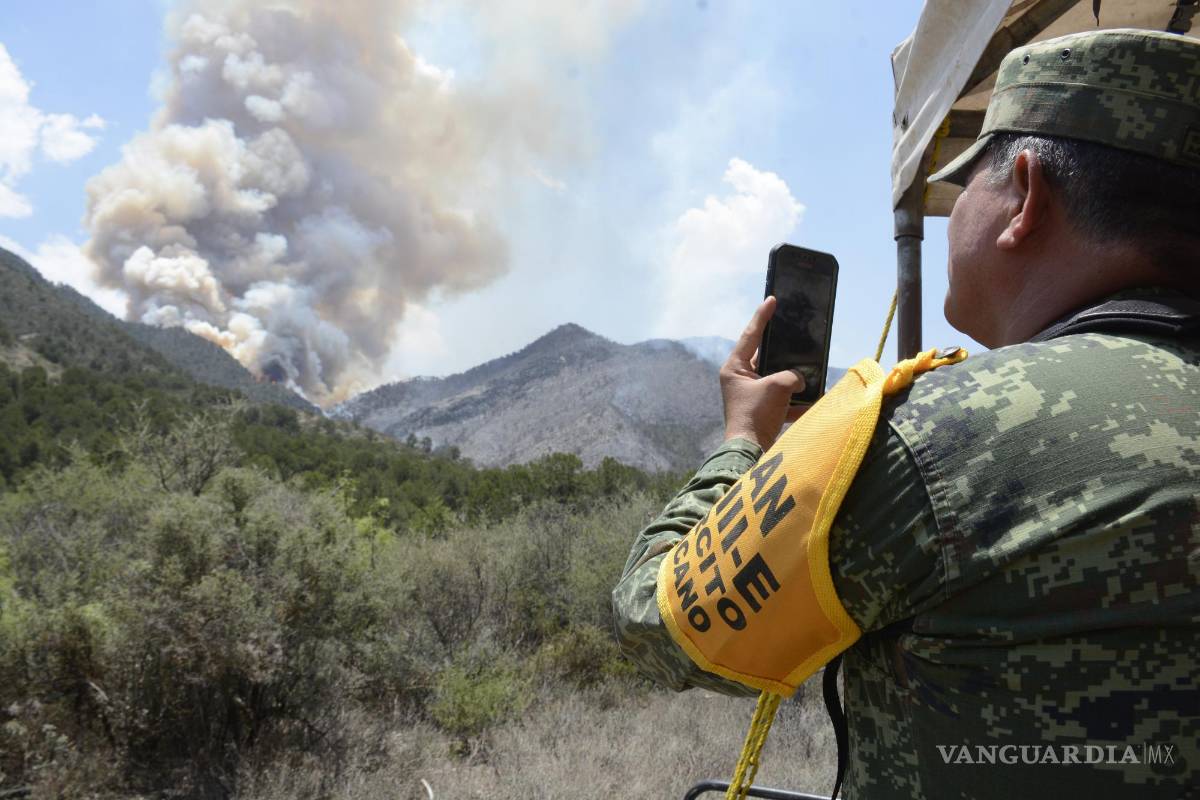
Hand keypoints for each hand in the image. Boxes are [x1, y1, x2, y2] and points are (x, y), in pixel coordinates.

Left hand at [720, 296, 808, 449]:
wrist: (751, 452)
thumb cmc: (757, 414)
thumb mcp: (778, 387)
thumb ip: (793, 376)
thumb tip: (800, 381)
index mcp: (734, 368)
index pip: (751, 335)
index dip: (763, 316)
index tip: (771, 299)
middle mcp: (739, 379)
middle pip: (765, 357)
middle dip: (784, 352)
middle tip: (796, 336)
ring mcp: (750, 396)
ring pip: (776, 379)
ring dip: (793, 378)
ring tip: (810, 370)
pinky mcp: (761, 411)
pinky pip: (781, 400)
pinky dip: (796, 401)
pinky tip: (812, 402)